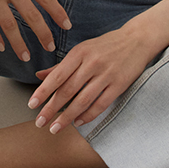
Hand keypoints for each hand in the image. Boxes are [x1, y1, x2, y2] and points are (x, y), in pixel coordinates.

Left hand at [27, 24, 157, 132]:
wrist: (137, 39)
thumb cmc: (106, 46)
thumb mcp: (82, 50)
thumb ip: (61, 66)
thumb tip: (39, 76)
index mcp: (79, 53)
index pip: (57, 76)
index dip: (43, 92)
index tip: (31, 105)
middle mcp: (91, 63)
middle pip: (67, 90)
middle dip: (51, 108)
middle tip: (39, 122)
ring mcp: (106, 74)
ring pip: (82, 100)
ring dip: (67, 116)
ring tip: (55, 128)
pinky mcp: (119, 84)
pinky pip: (101, 104)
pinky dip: (88, 115)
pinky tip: (78, 122)